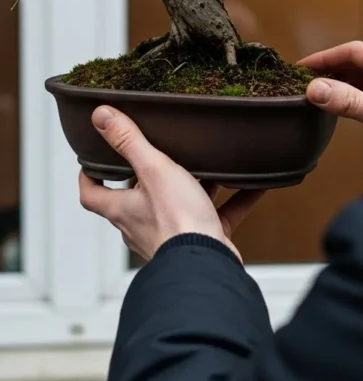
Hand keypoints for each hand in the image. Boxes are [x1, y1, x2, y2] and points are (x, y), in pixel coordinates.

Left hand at [79, 106, 261, 261]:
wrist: (206, 263)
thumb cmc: (176, 223)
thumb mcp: (153, 170)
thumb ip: (129, 142)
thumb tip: (100, 116)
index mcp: (124, 209)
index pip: (93, 195)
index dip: (90, 177)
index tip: (93, 162)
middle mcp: (143, 225)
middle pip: (138, 199)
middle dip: (149, 179)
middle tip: (160, 155)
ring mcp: (172, 235)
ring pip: (180, 207)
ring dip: (194, 188)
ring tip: (211, 165)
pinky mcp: (202, 241)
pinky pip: (219, 217)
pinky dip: (234, 202)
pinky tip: (254, 185)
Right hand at [302, 42, 362, 164]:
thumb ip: (350, 102)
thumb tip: (313, 89)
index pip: (353, 51)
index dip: (324, 58)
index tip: (299, 69)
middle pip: (359, 62)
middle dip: (331, 71)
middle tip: (304, 84)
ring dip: (344, 83)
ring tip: (319, 94)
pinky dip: (358, 95)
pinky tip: (345, 105)